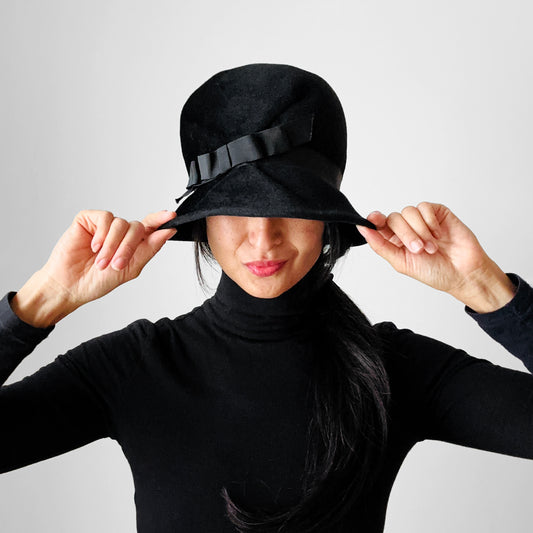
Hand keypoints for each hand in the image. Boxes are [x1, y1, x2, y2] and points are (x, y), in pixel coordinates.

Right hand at [12, 210, 176, 325]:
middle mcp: (121, 232)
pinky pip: (104, 218)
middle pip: (138, 227)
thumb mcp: (130, 268)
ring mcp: (104, 225)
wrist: (70, 286)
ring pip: (121, 223)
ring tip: (101, 262)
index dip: (161, 219)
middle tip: (117, 264)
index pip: (151, 226)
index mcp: (133, 244)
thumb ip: (149, 249)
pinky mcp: (88, 220)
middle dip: (129, 247)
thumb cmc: (97, 281)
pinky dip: (102, 234)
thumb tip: (168, 231)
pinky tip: (94, 247)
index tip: (171, 216)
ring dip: (113, 245)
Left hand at [356, 202, 515, 311]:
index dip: (375, 220)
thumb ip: (380, 245)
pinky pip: (425, 208)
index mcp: (394, 241)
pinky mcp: (437, 213)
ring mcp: (422, 220)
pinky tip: (439, 235)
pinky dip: (430, 222)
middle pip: (393, 218)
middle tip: (419, 249)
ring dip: (420, 231)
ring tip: (431, 247)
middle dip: (406, 234)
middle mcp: (407, 228)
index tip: (374, 219)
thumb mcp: (401, 262)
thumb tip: (362, 229)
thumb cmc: (434, 272)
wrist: (463, 273)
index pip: (379, 224)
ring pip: (409, 212)